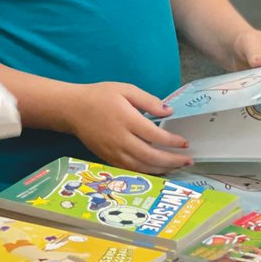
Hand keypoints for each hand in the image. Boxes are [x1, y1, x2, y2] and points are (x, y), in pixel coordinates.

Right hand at [66, 83, 191, 174]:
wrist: (72, 109)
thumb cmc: (100, 96)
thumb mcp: (125, 90)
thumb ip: (148, 101)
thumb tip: (168, 111)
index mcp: (127, 120)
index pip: (155, 136)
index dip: (172, 142)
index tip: (184, 143)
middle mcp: (120, 139)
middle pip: (150, 156)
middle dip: (172, 160)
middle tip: (188, 160)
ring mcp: (113, 152)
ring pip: (141, 167)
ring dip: (161, 169)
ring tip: (176, 167)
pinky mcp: (107, 159)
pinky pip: (130, 170)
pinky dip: (146, 172)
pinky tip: (157, 170)